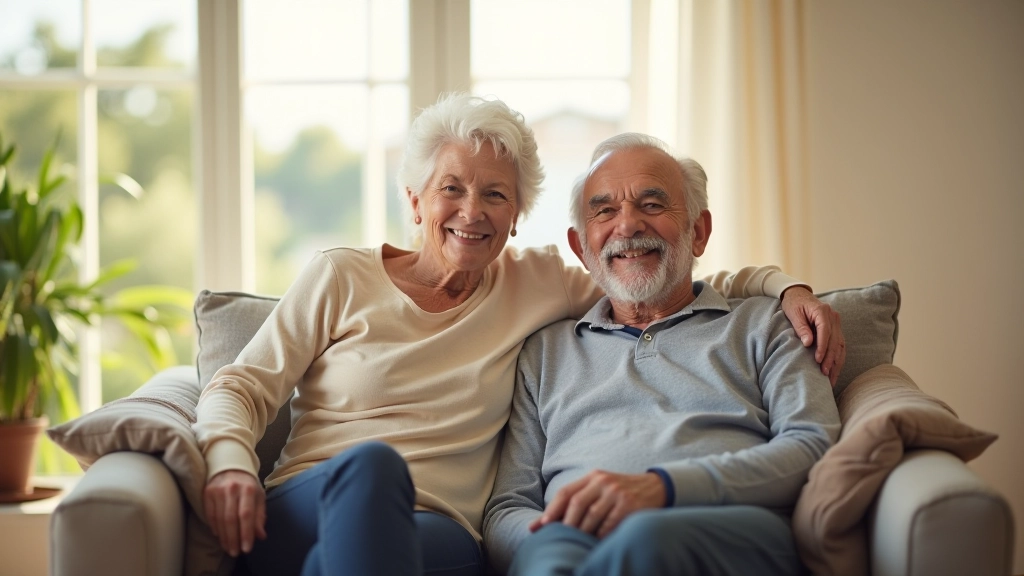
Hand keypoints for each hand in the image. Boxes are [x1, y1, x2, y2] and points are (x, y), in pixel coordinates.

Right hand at [203, 470, 266, 556]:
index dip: (246, 533)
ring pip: (219, 519)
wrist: (231, 466)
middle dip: (233, 539)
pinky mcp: (207, 492)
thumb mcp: (259, 497)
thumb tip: (261, 536)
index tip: (247, 549)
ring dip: (224, 537)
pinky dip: (214, 527)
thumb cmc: (248, 485)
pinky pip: (210, 515)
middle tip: (235, 552)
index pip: (246, 515)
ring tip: (228, 548)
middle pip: (231, 519)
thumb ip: (260, 516)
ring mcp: (217, 490)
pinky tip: (219, 536)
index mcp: (249, 488)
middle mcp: (232, 488)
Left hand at [528, 471, 664, 537]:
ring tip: (578, 541)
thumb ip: (576, 501)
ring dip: (583, 532)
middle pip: (577, 504)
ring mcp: (617, 493)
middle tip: (560, 538)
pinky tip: (597, 541)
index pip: (566, 492)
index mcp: (593, 476)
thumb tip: (541, 524)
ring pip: (592, 517)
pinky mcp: (629, 506)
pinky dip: (599, 536)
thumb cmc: (619, 493)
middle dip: (566, 524)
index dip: (552, 509)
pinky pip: (608, 526)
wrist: (655, 487)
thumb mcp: (599, 489)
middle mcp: (603, 482)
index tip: (541, 526)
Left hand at [781, 286, 845, 386]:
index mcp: (822, 311)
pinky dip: (838, 358)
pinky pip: (840, 344)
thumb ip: (801, 328)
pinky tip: (834, 369)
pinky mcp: (835, 328)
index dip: (823, 348)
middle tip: (825, 373)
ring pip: (840, 345)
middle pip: (835, 340)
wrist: (798, 294)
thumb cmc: (793, 303)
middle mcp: (833, 316)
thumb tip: (808, 344)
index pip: (825, 332)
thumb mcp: (793, 314)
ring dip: (836, 361)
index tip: (818, 360)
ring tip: (831, 377)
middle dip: (831, 358)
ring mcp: (836, 322)